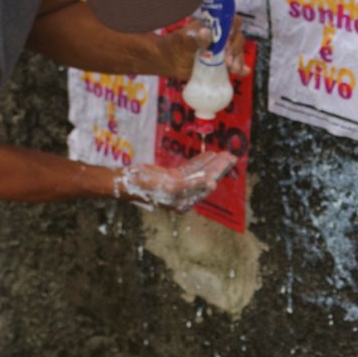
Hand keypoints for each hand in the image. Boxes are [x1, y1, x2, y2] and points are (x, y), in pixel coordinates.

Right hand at [114, 151, 236, 211]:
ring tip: (225, 153)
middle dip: (219, 167)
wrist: (125, 183)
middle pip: (206, 179)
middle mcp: (184, 196)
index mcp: (184, 202)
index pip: (206, 185)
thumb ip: (192, 185)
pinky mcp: (173, 178)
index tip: (228, 162)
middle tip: (232, 156)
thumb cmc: (146, 187)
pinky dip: (199, 161)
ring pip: (199, 172)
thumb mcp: (170, 187)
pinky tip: (210, 154)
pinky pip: (190, 169)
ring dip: (212, 163)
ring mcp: (179, 186)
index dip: (218, 173)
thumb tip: (212, 183)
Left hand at [161, 16, 248, 80]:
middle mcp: (221, 38)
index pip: (230, 22)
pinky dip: (242, 69)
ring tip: (234, 69)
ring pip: (238, 53)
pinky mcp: (222, 65)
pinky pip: (235, 65)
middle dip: (236, 49)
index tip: (229, 39)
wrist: (169, 62)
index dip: (234, 27)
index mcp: (213, 27)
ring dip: (239, 60)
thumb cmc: (175, 45)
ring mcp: (222, 52)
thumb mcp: (184, 41)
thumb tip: (206, 32)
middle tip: (228, 61)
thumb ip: (195, 38)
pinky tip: (244, 72)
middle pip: (237, 39)